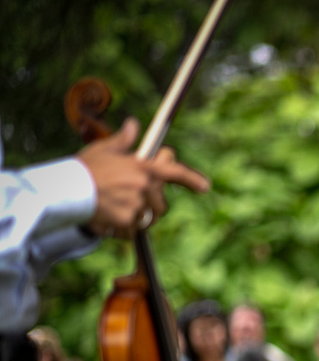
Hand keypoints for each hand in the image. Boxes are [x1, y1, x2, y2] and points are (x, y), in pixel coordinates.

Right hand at [76, 117, 209, 237]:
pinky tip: (109, 217)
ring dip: (139, 215)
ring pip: (149, 216)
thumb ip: (123, 140)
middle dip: (152, 202)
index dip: (192, 180)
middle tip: (131, 198)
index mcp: (142, 167)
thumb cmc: (83, 168)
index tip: (205, 187)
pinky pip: (134, 230)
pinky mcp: (127, 222)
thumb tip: (133, 125)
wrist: (65, 190)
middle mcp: (144, 187)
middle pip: (161, 202)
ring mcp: (137, 205)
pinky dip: (124, 227)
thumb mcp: (103, 149)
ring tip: (117, 206)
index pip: (175, 173)